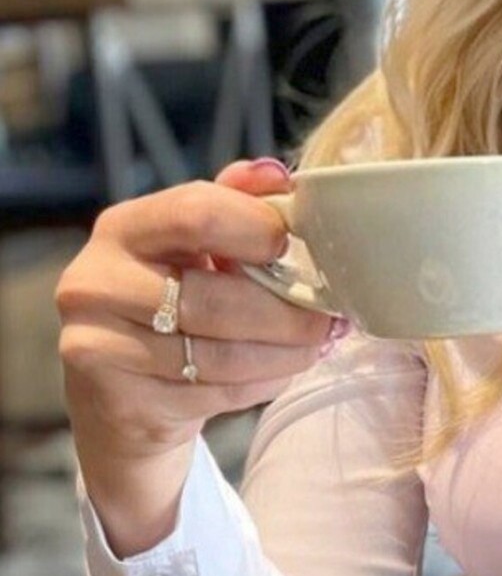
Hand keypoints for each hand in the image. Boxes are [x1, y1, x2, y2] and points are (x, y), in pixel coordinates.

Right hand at [57, 157, 339, 547]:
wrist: (118, 389)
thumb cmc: (168, 297)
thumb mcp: (194, 243)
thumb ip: (233, 202)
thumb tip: (277, 175)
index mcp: (123, 228)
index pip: (196, 213)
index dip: (257, 229)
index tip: (292, 246)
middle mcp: (98, 283)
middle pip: (214, 299)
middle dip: (287, 312)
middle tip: (330, 318)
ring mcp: (101, 346)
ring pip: (220, 355)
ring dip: (284, 354)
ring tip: (316, 346)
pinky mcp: (121, 400)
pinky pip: (214, 393)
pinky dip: (261, 383)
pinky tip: (279, 370)